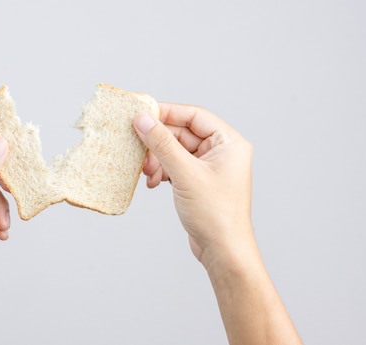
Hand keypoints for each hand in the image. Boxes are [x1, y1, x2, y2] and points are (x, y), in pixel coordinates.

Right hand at [134, 103, 252, 266]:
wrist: (223, 251)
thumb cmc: (215, 214)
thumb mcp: (185, 174)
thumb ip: (162, 144)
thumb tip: (143, 119)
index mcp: (229, 143)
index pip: (194, 116)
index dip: (167, 113)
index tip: (142, 114)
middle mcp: (222, 152)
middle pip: (182, 134)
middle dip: (158, 143)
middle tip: (136, 146)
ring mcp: (210, 168)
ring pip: (175, 151)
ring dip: (157, 160)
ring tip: (146, 172)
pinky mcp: (198, 182)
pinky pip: (175, 166)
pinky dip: (161, 172)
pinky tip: (152, 182)